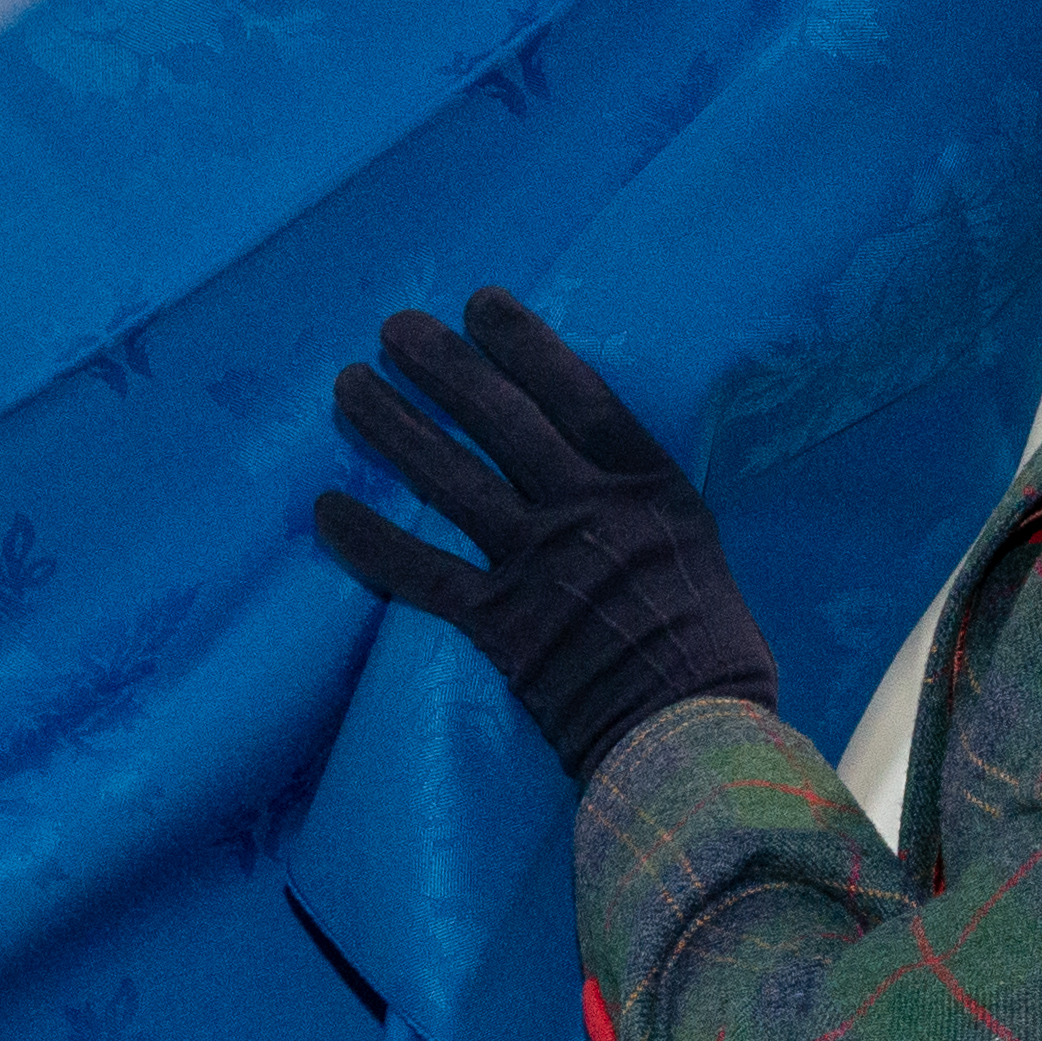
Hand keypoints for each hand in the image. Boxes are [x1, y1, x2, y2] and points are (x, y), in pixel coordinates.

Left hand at [312, 288, 777, 782]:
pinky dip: (367, 540)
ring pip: (449, 478)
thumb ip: (643, 513)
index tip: (481, 303)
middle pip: (501, 420)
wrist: (694, 737)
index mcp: (649, 487)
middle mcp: (588, 511)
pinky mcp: (497, 624)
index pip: (576, 394)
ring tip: (348, 386)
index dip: (524, 344)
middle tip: (395, 327)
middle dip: (443, 366)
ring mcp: (539, 565)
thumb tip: (598, 482)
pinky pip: (417, 572)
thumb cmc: (715, 660)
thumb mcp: (699, 555)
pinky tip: (326, 508)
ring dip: (393, 427)